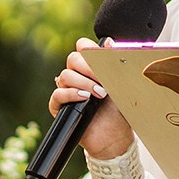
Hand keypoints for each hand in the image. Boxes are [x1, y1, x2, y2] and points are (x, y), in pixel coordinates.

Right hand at [49, 37, 134, 160]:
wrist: (115, 136)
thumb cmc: (119, 111)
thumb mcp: (121, 84)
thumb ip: (115, 63)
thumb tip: (109, 42)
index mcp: (91, 67)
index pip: (82, 47)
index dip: (89, 49)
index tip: (102, 57)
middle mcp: (77, 77)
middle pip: (72, 59)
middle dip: (89, 67)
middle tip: (103, 80)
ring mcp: (67, 91)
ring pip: (65, 76)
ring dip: (84, 83)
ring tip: (100, 94)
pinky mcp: (60, 107)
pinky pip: (57, 95)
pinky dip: (71, 94)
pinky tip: (85, 98)